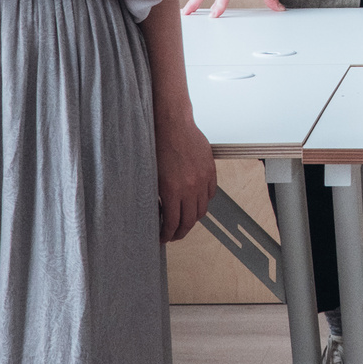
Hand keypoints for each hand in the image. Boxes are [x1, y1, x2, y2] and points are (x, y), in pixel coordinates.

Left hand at [153, 110, 217, 242]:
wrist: (172, 125)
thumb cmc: (158, 146)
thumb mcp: (152, 176)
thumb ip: (158, 197)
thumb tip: (159, 213)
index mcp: (172, 190)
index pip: (173, 223)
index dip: (167, 234)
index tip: (163, 238)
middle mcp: (190, 187)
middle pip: (190, 221)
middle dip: (180, 232)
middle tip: (173, 235)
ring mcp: (202, 179)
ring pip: (202, 209)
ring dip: (193, 218)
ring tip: (184, 219)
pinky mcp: (210, 171)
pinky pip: (210, 194)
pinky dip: (203, 201)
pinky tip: (194, 201)